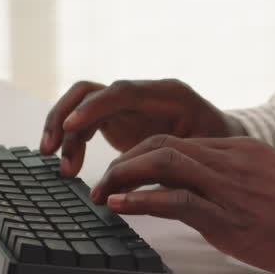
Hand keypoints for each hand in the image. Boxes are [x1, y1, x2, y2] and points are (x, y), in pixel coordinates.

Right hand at [40, 79, 244, 175]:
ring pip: (81, 105)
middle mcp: (142, 93)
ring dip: (62, 130)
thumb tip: (140, 181)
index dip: (94, 108)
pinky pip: (84, 122)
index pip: (122, 91)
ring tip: (57, 164)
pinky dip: (72, 141)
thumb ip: (174, 162)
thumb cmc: (218, 145)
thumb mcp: (205, 153)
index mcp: (168, 94)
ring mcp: (127, 104)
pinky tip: (68, 165)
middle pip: (91, 92)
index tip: (69, 127)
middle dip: (65, 117)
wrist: (224, 138)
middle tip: (50, 150)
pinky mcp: (117, 118)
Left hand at [89, 135, 274, 273]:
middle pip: (162, 144)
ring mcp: (229, 187)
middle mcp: (231, 160)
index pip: (180, 141)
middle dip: (124, 161)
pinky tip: (119, 205)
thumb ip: (236, 181)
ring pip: (163, 162)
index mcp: (240, 150)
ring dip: (123, 176)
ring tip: (101, 194)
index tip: (123, 172)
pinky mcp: (229, 217)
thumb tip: (203, 193)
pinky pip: (176, 199)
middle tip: (101, 183)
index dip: (142, 155)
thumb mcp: (269, 184)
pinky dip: (141, 200)